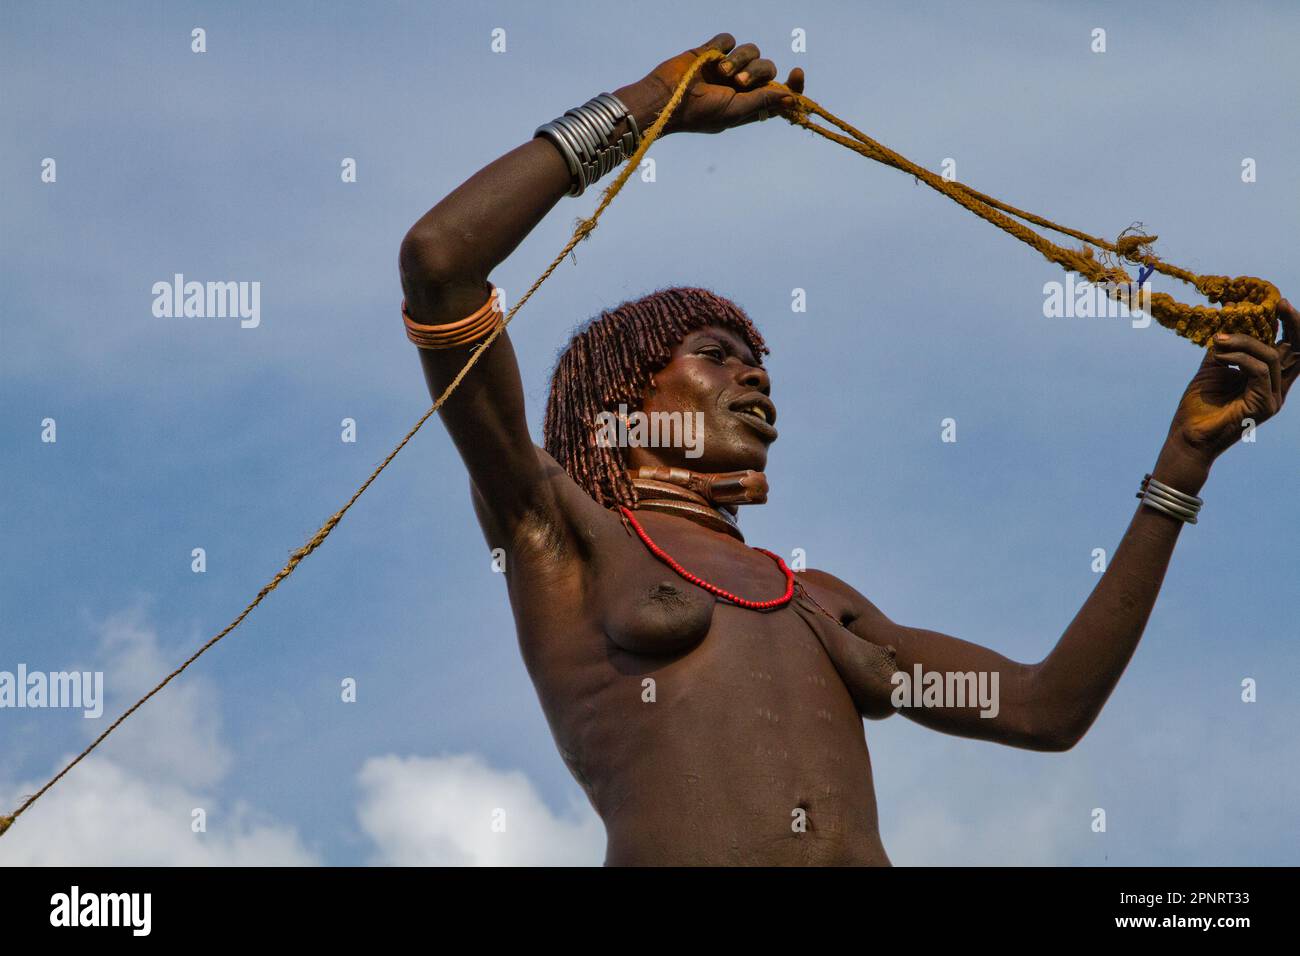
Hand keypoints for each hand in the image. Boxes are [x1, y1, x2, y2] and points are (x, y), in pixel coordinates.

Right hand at [637, 32, 803, 134]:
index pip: (780, 93)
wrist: (666, 99)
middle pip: (767, 68)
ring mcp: (727, 68)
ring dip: (740, 59)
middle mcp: (741, 85)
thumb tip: (792, 98)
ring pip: (751, 50)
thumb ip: (763, 101)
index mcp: (749, 104)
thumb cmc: (699, 113)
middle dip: (757, 72)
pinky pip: (729, 39)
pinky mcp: (712, 52)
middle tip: (738, 83)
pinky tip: (710, 57)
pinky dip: (722, 46)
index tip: (797, 73)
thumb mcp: (735, 111)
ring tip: (721, 71)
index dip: (793, 85)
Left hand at [1165, 298, 1298, 463]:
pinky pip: (1259, 370)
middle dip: (1293, 323)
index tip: (1276, 302)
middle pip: (1299, 350)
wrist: (1188, 438)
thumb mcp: (1213, 368)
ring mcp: (1273, 398)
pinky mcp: (1265, 405)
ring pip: (1273, 356)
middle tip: (1278, 304)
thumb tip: (1228, 315)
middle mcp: (1277, 388)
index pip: (1289, 348)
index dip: (1289, 324)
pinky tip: (1219, 356)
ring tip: (1218, 341)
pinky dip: (1239, 357)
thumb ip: (1225, 346)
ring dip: (1244, 341)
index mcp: (1268, 379)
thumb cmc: (1198, 407)